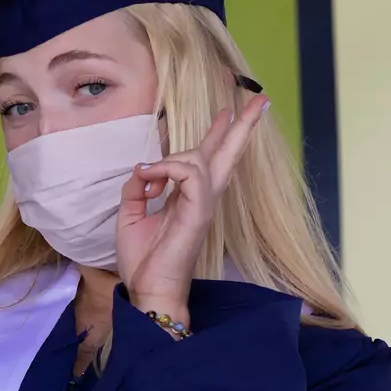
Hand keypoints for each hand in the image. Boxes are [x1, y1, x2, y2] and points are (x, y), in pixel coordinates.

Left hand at [116, 93, 268, 318]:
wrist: (148, 291)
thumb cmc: (143, 260)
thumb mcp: (130, 214)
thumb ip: (137, 187)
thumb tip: (143, 168)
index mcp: (188, 197)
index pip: (207, 159)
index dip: (218, 134)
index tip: (226, 112)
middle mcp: (202, 198)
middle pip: (227, 155)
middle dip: (242, 126)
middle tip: (260, 100)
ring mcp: (203, 205)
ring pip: (202, 158)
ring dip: (173, 157)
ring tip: (149, 173)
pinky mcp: (199, 213)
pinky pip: (191, 173)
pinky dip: (167, 169)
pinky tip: (150, 179)